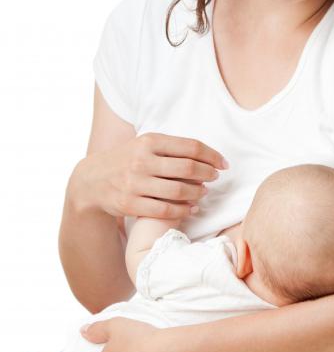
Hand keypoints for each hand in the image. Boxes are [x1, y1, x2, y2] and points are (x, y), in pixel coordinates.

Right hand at [68, 132, 228, 220]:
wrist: (92, 180)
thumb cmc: (127, 159)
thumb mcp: (145, 144)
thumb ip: (171, 147)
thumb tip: (206, 155)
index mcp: (149, 141)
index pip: (190, 146)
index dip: (212, 156)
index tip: (223, 163)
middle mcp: (142, 160)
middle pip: (188, 169)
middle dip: (208, 174)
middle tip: (215, 178)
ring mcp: (136, 183)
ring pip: (179, 191)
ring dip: (198, 193)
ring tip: (204, 192)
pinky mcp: (131, 204)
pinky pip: (166, 209)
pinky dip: (183, 210)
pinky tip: (191, 208)